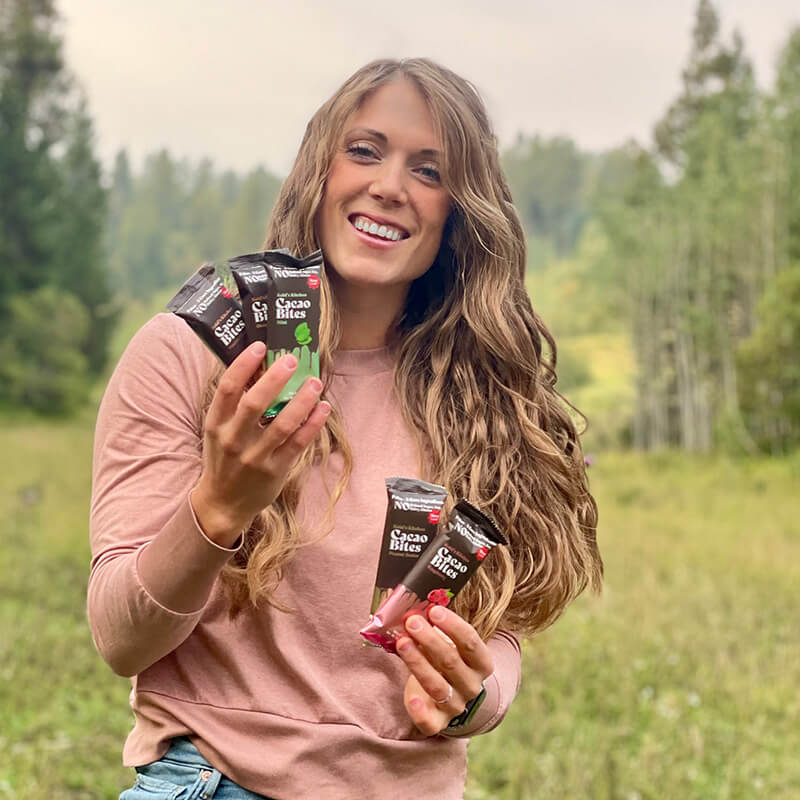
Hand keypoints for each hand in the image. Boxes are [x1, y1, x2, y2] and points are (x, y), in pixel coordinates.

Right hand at [192, 341, 330, 545]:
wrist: (223, 503)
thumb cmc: (223, 458)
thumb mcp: (218, 431)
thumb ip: (234, 405)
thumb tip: (260, 368)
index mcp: (216, 424)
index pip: (228, 389)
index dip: (243, 365)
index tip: (260, 346)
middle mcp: (233, 440)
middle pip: (255, 403)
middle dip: (276, 379)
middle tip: (292, 360)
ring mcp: (255, 457)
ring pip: (282, 424)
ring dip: (302, 400)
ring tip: (316, 382)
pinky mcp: (275, 471)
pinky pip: (298, 444)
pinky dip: (312, 424)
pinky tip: (323, 408)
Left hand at [397, 605, 493, 735]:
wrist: (453, 693)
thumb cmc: (448, 658)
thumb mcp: (450, 642)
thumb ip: (437, 628)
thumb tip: (415, 608)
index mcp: (481, 663)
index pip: (471, 643)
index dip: (453, 626)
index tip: (434, 611)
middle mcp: (472, 685)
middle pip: (451, 662)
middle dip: (429, 640)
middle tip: (412, 622)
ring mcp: (455, 705)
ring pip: (437, 686)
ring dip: (418, 663)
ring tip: (401, 643)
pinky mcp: (437, 722)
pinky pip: (430, 722)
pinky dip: (420, 712)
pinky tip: (411, 699)